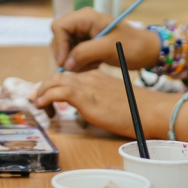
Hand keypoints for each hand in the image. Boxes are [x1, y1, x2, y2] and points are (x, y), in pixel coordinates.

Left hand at [31, 68, 187, 139]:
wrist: (150, 110)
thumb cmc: (139, 111)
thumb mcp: (115, 102)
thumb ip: (101, 101)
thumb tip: (93, 110)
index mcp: (97, 77)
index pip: (69, 76)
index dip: (55, 86)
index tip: (48, 98)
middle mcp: (90, 78)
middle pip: (58, 77)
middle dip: (44, 88)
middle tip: (37, 101)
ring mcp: (87, 86)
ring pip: (55, 81)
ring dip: (42, 92)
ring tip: (38, 105)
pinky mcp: (86, 97)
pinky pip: (59, 92)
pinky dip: (46, 97)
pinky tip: (43, 105)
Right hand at [50, 8, 160, 71]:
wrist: (148, 51)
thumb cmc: (132, 46)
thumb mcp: (108, 48)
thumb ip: (84, 53)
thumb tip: (66, 63)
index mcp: (86, 17)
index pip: (59, 27)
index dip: (59, 44)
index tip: (65, 62)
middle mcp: (82, 23)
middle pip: (60, 38)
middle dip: (67, 55)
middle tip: (78, 68)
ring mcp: (84, 33)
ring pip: (66, 49)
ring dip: (75, 61)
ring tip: (92, 66)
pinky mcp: (87, 44)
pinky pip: (75, 55)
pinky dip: (81, 63)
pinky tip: (95, 65)